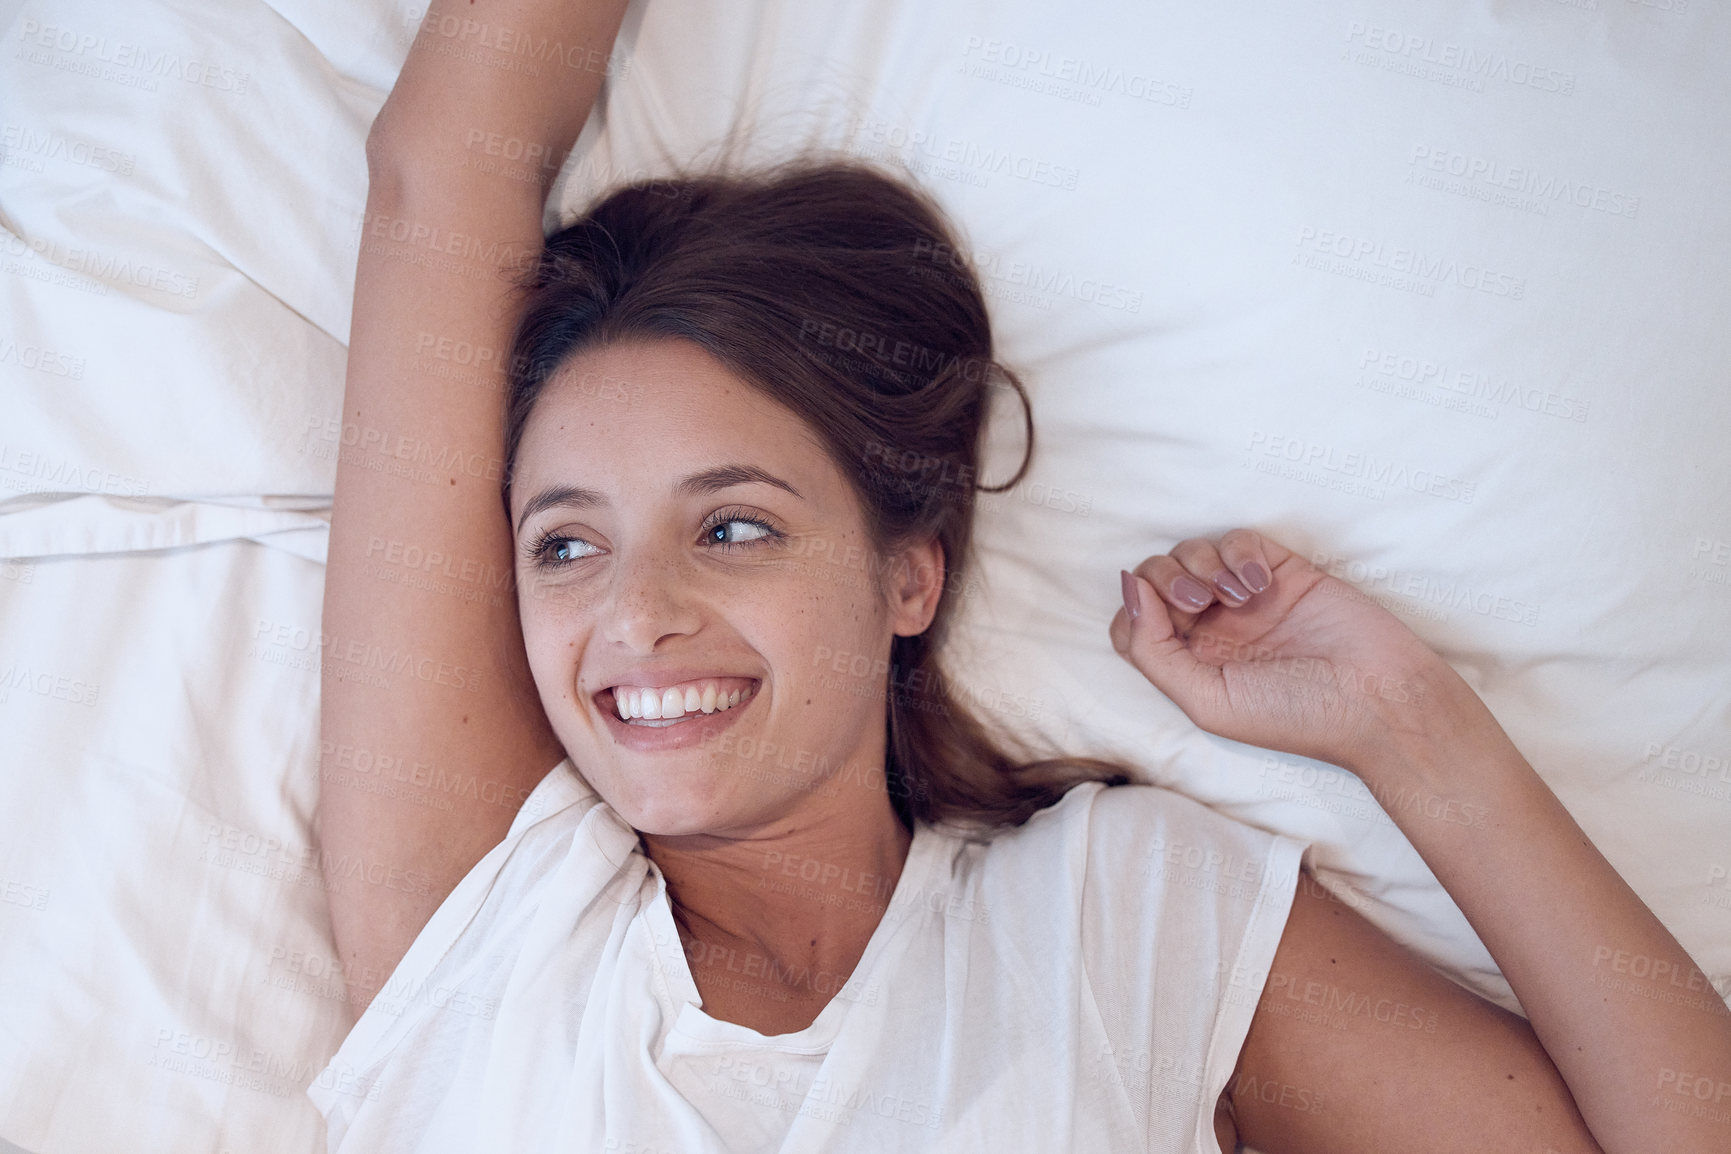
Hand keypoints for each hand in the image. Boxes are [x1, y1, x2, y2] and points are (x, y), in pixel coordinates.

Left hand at [1108, 529, 1457, 771]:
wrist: (1378, 699)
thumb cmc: (1295, 714)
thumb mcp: (1208, 700)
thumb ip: (1153, 651)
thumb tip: (1127, 589)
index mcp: (1189, 664)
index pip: (1133, 622)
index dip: (1138, 611)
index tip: (1172, 621)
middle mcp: (1210, 629)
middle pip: (1154, 579)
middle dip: (1167, 579)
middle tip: (1202, 602)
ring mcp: (1244, 598)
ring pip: (1191, 552)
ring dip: (1203, 565)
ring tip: (1242, 596)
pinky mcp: (1281, 570)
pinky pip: (1237, 538)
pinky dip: (1239, 552)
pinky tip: (1261, 582)